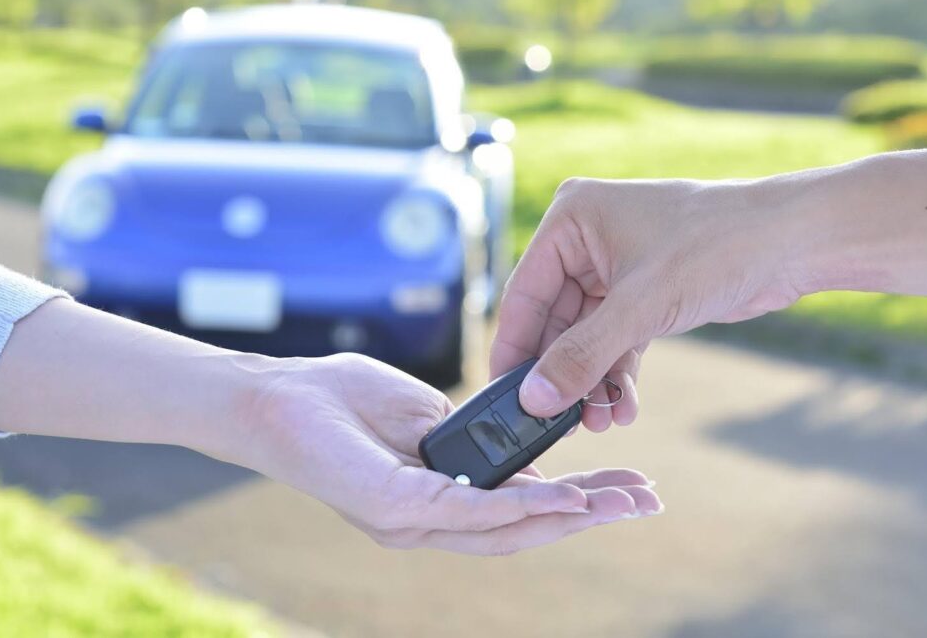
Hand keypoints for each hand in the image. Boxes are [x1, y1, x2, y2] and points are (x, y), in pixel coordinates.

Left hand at [235, 353, 662, 554]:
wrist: (277, 398)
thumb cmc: (342, 403)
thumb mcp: (422, 415)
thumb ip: (468, 437)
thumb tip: (510, 444)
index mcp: (441, 497)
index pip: (520, 508)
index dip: (577, 502)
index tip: (626, 484)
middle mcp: (430, 521)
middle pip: (524, 529)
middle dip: (592, 515)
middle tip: (649, 501)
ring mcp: (411, 520)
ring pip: (505, 528)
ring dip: (570, 516)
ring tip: (624, 502)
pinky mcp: (391, 506)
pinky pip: (465, 509)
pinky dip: (518, 507)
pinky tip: (563, 499)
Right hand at [491, 177, 801, 430]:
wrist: (794, 242)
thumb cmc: (719, 247)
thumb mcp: (641, 306)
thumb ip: (581, 356)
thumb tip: (534, 400)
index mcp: (571, 219)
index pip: (525, 294)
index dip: (515, 350)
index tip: (505, 398)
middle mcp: (586, 239)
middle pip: (554, 321)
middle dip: (564, 374)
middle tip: (560, 423)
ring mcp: (615, 267)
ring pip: (586, 336)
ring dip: (592, 381)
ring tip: (601, 422)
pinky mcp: (643, 292)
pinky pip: (615, 339)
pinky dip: (618, 372)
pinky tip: (624, 407)